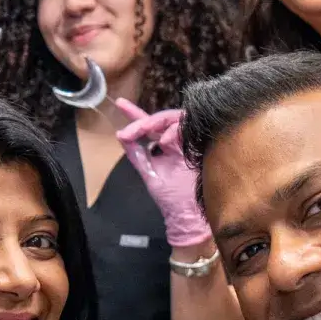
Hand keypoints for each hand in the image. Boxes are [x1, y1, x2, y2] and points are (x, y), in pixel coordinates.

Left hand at [113, 102, 210, 248]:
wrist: (189, 216)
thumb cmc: (171, 199)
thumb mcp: (149, 174)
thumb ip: (136, 155)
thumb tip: (120, 135)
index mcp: (165, 147)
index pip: (150, 126)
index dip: (135, 114)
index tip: (120, 103)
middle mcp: (178, 142)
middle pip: (161, 120)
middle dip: (143, 121)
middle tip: (131, 130)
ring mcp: (189, 142)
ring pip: (175, 119)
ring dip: (158, 123)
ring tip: (146, 131)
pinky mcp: (200, 145)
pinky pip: (188, 128)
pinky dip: (174, 131)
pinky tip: (165, 141)